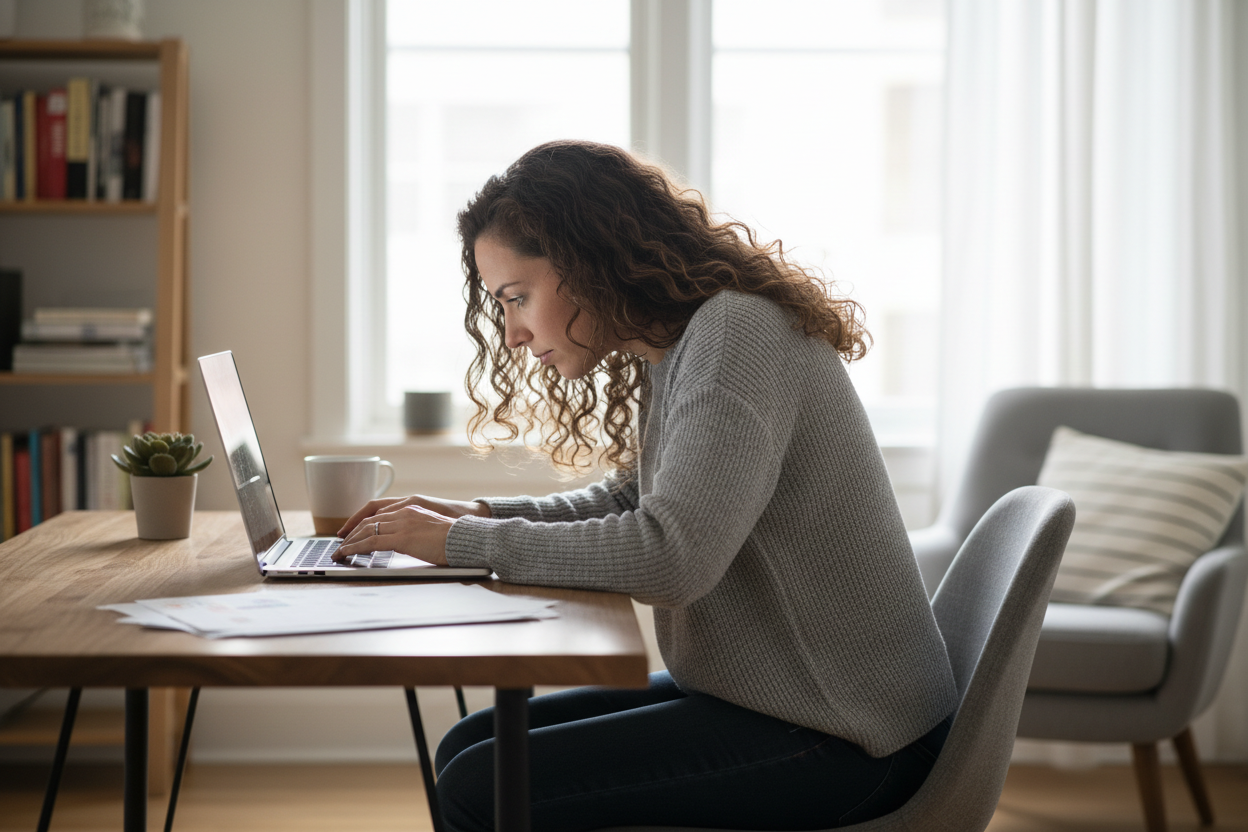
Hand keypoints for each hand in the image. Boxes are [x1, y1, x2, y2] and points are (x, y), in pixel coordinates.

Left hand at [332, 495, 491, 566]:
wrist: (466, 538)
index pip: (378, 511)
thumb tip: (411, 540)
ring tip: (339, 553)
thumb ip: (417, 529)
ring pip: (366, 530)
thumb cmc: (455, 537)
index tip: (351, 531)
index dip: (361, 521)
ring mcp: (402, 523)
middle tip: (340, 544)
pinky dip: (355, 547)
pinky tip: (347, 553)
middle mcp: (404, 511)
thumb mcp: (432, 528)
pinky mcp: (402, 537)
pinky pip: (371, 541)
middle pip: (369, 520)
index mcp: (411, 507)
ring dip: (349, 542)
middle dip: (351, 532)